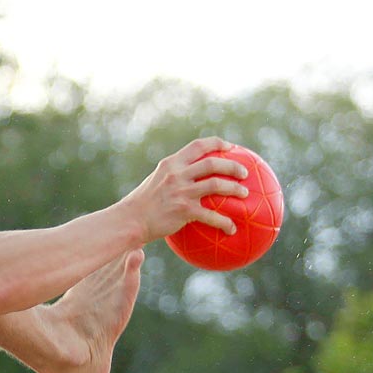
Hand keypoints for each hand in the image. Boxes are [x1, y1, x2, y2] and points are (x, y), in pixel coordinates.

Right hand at [123, 137, 250, 243]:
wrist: (128, 221)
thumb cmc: (140, 205)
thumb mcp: (154, 182)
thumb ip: (172, 177)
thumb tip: (190, 179)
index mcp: (171, 164)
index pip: (198, 146)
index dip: (217, 143)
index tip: (230, 147)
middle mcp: (177, 174)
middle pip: (213, 163)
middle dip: (233, 166)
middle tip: (244, 173)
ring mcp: (181, 192)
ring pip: (217, 184)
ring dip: (235, 189)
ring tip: (244, 194)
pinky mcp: (183, 210)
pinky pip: (211, 216)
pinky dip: (224, 222)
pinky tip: (231, 229)